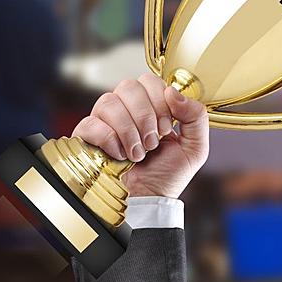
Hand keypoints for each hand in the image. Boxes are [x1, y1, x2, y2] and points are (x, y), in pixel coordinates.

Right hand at [72, 73, 209, 198]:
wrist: (148, 200)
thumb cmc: (168, 175)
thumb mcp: (194, 146)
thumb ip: (195, 116)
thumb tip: (173, 92)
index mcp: (151, 106)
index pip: (149, 81)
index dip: (160, 101)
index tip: (167, 127)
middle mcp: (126, 109)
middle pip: (128, 86)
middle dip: (145, 115)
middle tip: (153, 141)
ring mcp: (105, 122)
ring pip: (108, 102)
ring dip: (129, 130)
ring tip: (138, 152)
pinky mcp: (87, 137)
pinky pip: (91, 123)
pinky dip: (110, 140)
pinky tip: (120, 155)